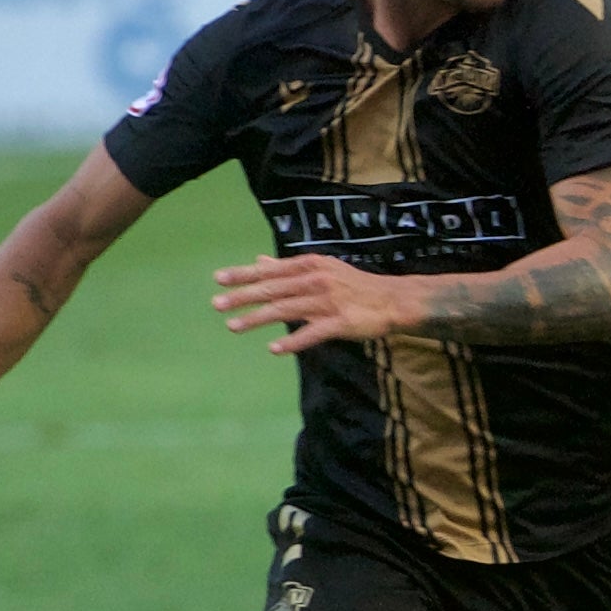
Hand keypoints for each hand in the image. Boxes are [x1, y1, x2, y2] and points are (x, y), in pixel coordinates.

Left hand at [211, 253, 418, 353]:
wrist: (393, 300)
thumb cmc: (354, 285)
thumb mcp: (321, 269)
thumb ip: (287, 268)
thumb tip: (258, 261)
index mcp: (310, 266)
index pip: (271, 270)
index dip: (244, 274)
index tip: (219, 279)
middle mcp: (315, 281)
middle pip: (273, 289)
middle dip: (243, 296)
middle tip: (217, 304)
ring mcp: (327, 302)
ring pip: (285, 310)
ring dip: (257, 318)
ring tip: (233, 326)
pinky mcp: (340, 323)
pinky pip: (311, 333)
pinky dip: (292, 341)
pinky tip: (274, 349)